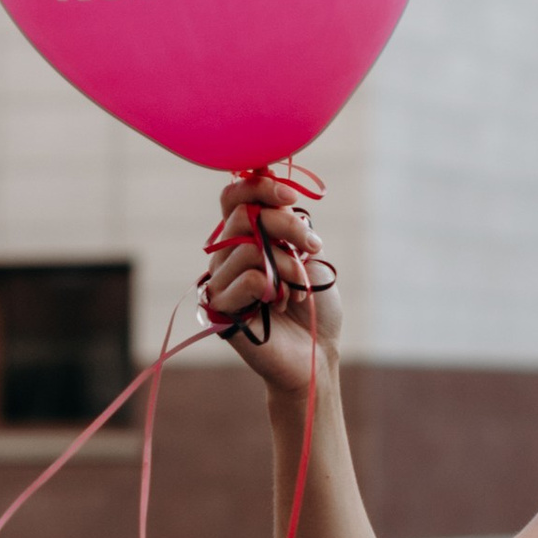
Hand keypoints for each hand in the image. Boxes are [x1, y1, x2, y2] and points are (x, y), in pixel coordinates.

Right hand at [200, 170, 338, 397]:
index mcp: (246, 236)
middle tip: (311, 245)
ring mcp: (221, 280)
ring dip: (286, 264)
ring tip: (299, 288)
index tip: (290, 198)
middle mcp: (228, 254)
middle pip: (242, 215)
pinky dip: (273, 287)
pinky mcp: (220, 308)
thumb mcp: (310, 254)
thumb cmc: (315, 304)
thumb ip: (290, 226)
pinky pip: (246, 278)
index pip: (234, 197)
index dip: (258, 186)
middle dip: (285, 225)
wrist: (317, 351)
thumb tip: (276, 198)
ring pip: (247, 247)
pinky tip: (280, 303)